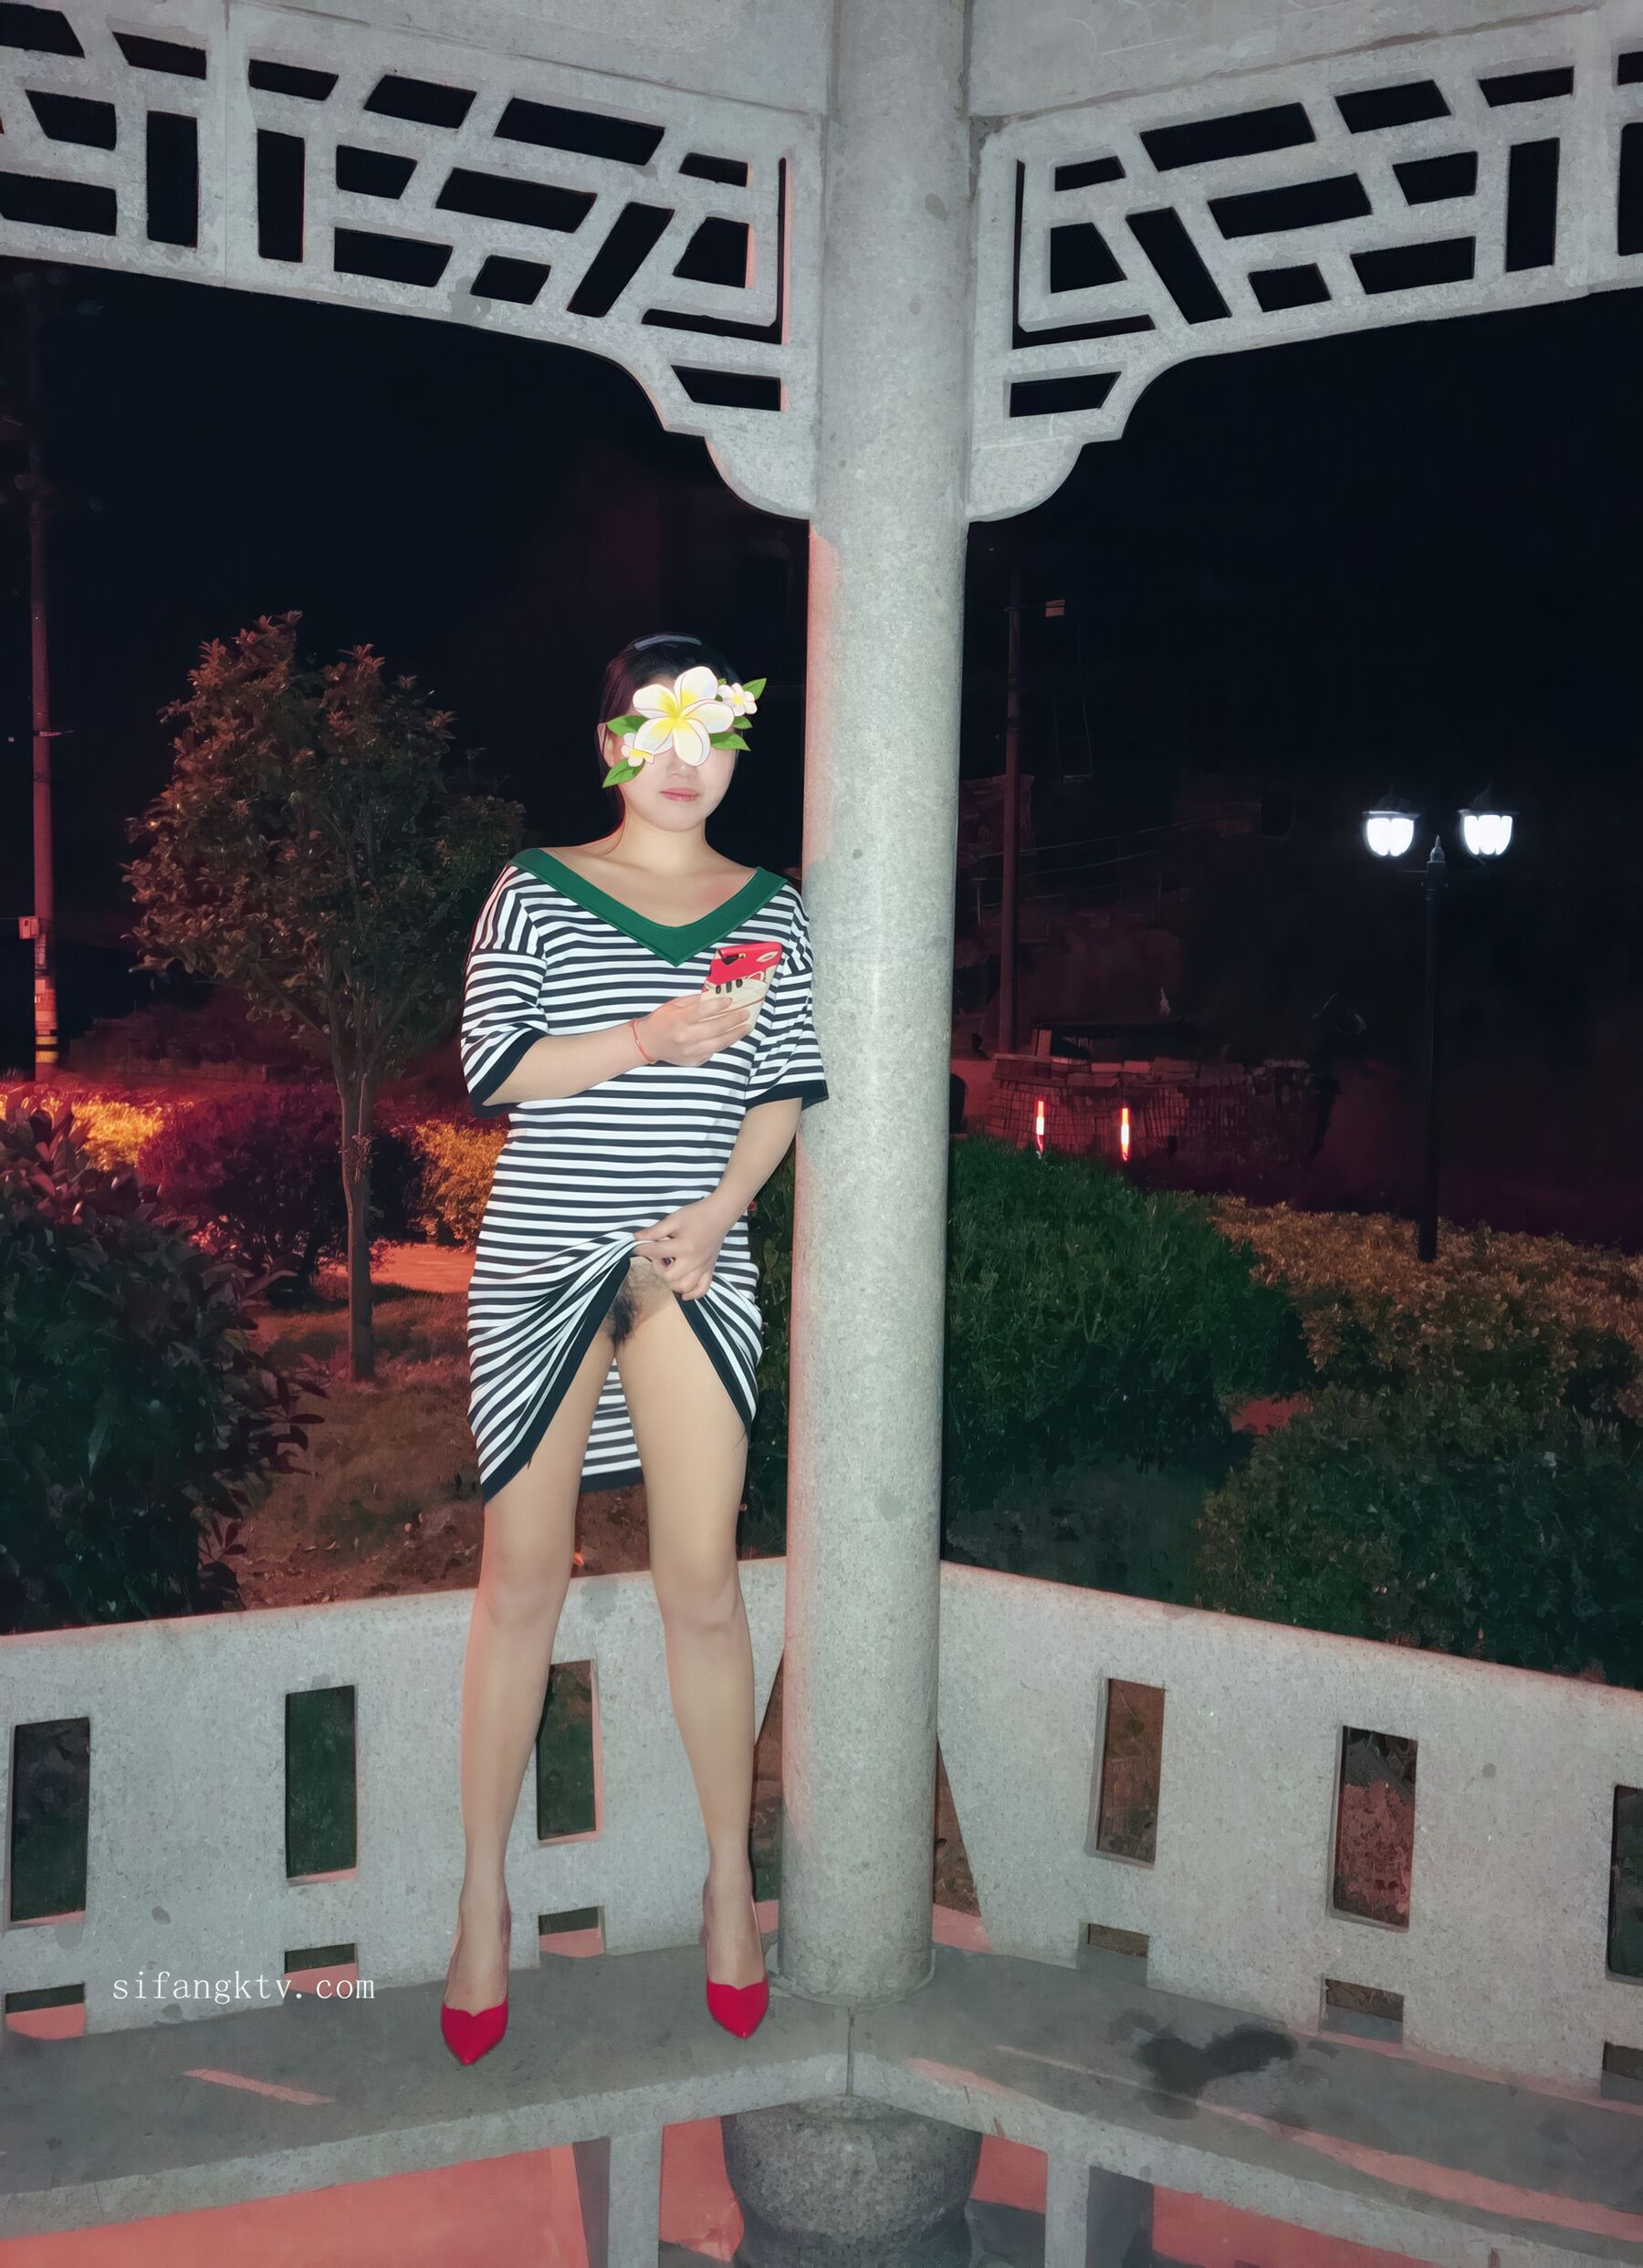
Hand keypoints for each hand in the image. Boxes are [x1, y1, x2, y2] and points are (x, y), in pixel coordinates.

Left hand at [632, 1193, 737, 1299]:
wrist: (719, 1215)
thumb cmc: (696, 1215)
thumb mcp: (673, 1219)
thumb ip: (655, 1231)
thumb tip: (637, 1238)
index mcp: (684, 1246)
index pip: (656, 1252)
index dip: (642, 1249)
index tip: (636, 1247)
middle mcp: (694, 1261)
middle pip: (669, 1276)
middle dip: (658, 1268)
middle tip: (658, 1255)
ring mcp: (702, 1268)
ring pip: (683, 1287)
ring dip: (672, 1281)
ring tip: (669, 1268)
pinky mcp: (709, 1270)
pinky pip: (701, 1290)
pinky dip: (691, 1294)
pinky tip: (683, 1291)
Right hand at [637, 990, 753, 1066]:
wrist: (648, 1043)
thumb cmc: (661, 1021)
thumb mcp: (674, 1004)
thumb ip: (695, 1001)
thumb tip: (716, 996)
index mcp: (678, 1020)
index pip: (702, 1011)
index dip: (718, 1005)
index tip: (730, 1000)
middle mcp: (685, 1037)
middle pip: (715, 1028)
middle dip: (733, 1020)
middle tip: (745, 1014)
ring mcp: (690, 1051)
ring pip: (719, 1043)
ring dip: (735, 1034)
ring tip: (746, 1027)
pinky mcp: (694, 1061)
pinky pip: (713, 1051)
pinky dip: (723, 1043)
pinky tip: (731, 1036)